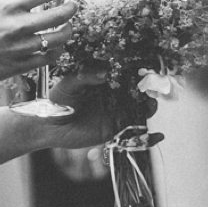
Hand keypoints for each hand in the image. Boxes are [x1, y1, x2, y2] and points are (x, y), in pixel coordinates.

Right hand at [0, 0, 78, 93]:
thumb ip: (10, 5)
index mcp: (7, 6)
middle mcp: (17, 25)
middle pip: (59, 15)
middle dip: (71, 9)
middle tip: (73, 6)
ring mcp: (20, 47)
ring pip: (59, 38)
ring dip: (67, 32)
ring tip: (66, 28)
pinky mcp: (21, 65)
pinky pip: (49, 57)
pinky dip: (56, 51)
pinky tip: (55, 47)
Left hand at [36, 69, 158, 150]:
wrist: (49, 126)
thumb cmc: (57, 100)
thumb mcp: (69, 84)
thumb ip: (85, 76)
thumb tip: (105, 72)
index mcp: (104, 81)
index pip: (126, 74)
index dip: (137, 71)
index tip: (146, 69)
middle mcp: (115, 96)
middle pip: (139, 92)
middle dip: (149, 89)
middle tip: (153, 87)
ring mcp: (116, 113)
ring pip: (140, 110)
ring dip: (150, 108)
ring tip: (151, 106)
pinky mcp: (115, 131)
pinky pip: (135, 133)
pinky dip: (149, 136)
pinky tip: (158, 136)